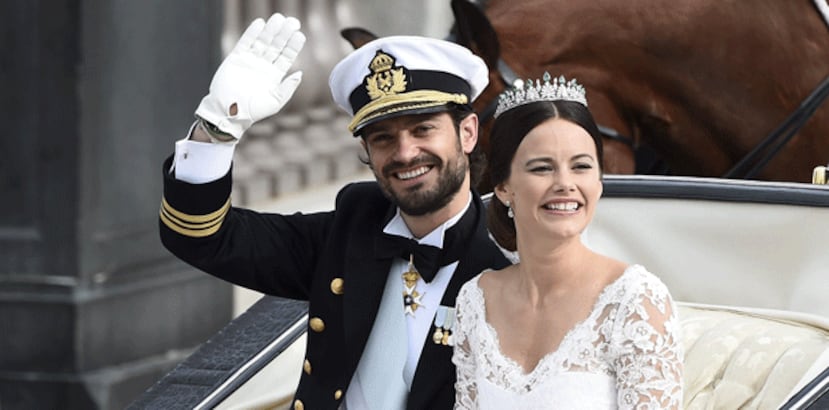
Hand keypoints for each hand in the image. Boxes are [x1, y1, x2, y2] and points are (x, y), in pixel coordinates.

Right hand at [195, 13, 305, 139]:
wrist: (229, 113)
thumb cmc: (253, 112)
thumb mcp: (275, 102)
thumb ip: (288, 88)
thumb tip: (300, 73)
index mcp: (274, 75)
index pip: (286, 56)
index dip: (293, 45)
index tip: (300, 34)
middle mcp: (263, 66)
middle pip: (276, 46)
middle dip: (284, 34)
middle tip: (292, 22)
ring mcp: (250, 61)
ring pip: (262, 42)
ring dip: (270, 30)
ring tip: (278, 19)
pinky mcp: (236, 58)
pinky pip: (245, 42)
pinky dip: (252, 33)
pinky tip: (260, 23)